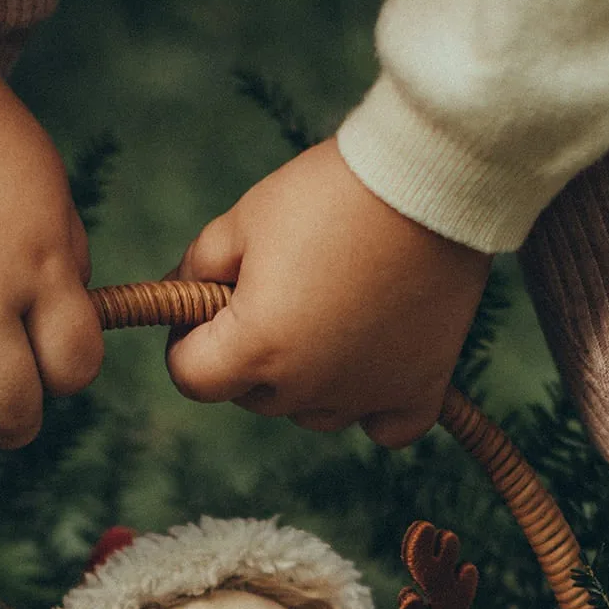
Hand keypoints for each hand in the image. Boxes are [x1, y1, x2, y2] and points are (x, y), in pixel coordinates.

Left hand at [167, 140, 490, 445]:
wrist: (428, 179)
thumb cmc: (330, 193)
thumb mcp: (244, 217)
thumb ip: (198, 267)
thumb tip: (179, 296)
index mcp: (257, 349)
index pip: (192, 378)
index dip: (186, 342)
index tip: (204, 310)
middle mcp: (307, 388)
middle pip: (253, 398)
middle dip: (250, 357)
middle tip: (278, 293)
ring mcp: (364, 395)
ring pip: (312, 414)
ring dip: (307, 380)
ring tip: (330, 314)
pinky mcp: (417, 390)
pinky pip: (385, 429)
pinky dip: (374, 408)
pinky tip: (371, 370)